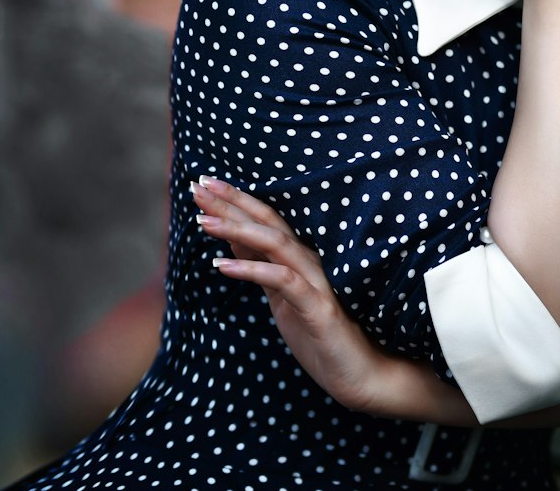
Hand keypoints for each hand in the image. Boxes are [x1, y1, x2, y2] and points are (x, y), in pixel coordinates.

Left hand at [191, 176, 400, 414]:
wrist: (361, 374)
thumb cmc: (321, 338)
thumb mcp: (280, 301)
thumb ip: (261, 268)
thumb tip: (232, 239)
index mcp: (299, 259)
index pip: (264, 220)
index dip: (235, 201)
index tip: (204, 184)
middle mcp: (309, 261)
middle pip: (267, 222)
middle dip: (232, 202)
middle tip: (198, 185)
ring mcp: (316, 282)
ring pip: (275, 243)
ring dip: (237, 229)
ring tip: (203, 220)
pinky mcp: (319, 307)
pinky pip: (283, 281)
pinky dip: (252, 270)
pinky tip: (222, 266)